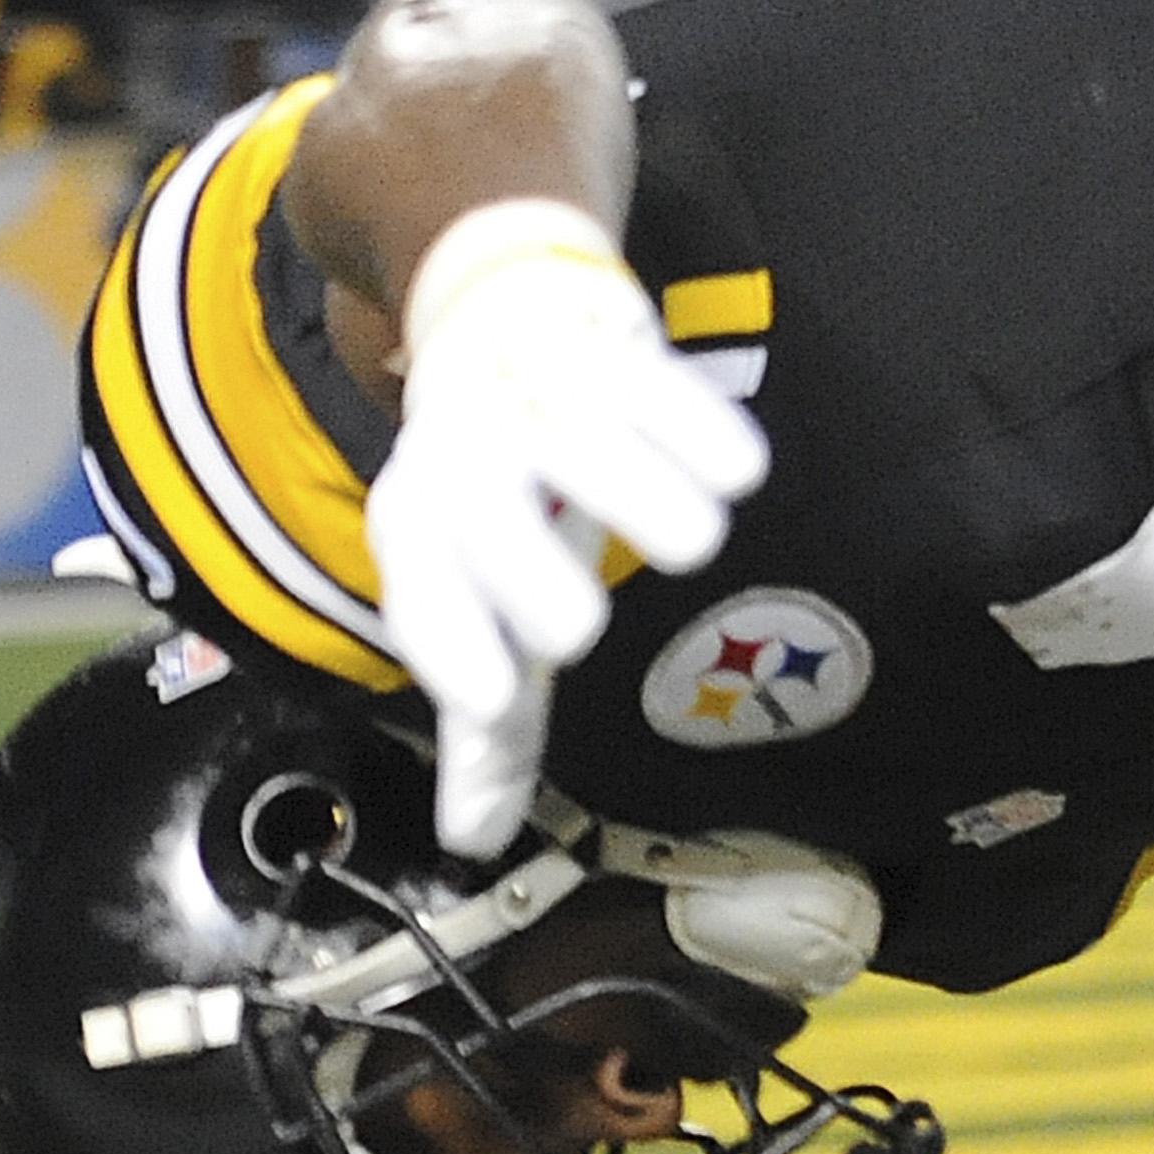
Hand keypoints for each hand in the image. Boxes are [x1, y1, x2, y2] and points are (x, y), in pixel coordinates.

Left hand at [367, 200, 766, 854]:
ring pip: (583, 442)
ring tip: (693, 540)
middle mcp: (464, 454)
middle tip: (575, 630)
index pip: (419, 584)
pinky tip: (735, 472)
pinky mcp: (606, 345)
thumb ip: (484, 727)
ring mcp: (531, 394)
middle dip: (529, 582)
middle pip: (480, 517)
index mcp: (421, 522)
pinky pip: (660, 387)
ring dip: (646, 498)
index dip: (450, 645)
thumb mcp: (478, 600)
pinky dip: (702, 433)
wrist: (497, 314)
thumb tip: (472, 839)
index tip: (495, 704)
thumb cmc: (501, 497)